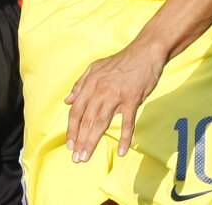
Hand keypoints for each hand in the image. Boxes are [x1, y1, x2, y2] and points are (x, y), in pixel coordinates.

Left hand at [64, 41, 165, 162]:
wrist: (144, 53)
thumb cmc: (120, 62)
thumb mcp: (95, 69)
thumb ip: (80, 85)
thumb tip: (68, 101)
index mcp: (90, 84)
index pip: (77, 110)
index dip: (72, 128)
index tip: (70, 143)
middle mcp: (100, 90)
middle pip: (87, 119)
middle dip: (80, 139)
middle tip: (76, 157)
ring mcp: (116, 95)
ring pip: (101, 122)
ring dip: (93, 141)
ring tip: (87, 156)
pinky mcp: (132, 99)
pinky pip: (128, 122)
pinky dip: (125, 137)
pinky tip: (121, 151)